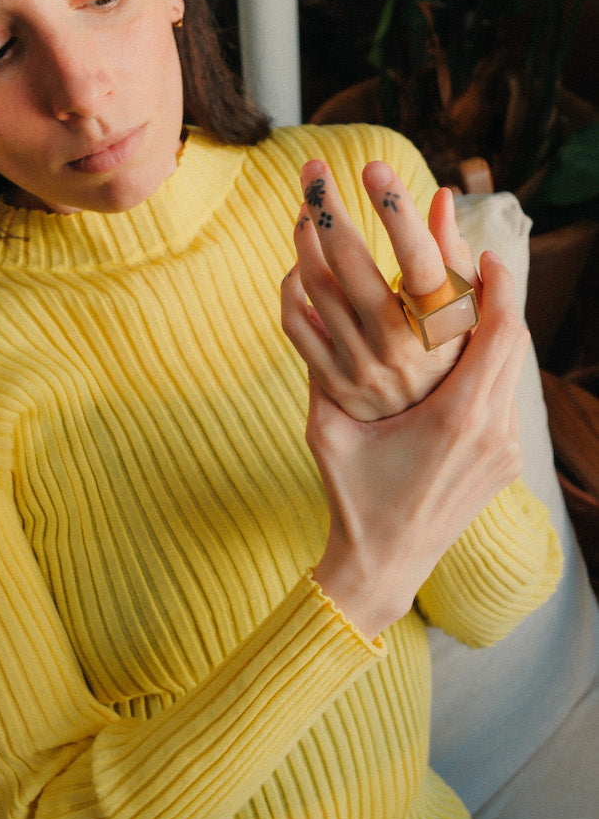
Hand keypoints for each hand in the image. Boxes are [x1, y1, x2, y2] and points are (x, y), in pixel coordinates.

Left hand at [281, 159, 478, 420]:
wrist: (427, 440)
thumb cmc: (451, 359)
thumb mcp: (467, 312)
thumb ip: (452, 256)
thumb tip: (441, 196)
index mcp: (441, 326)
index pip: (418, 259)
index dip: (396, 210)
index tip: (374, 167)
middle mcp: (398, 349)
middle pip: (350, 265)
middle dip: (326, 207)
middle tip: (313, 169)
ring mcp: (360, 368)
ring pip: (315, 288)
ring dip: (304, 240)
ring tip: (305, 213)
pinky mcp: (331, 383)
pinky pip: (296, 323)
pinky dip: (292, 287)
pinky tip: (300, 265)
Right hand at [304, 251, 529, 639]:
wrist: (384, 567)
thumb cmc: (353, 499)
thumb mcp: (326, 430)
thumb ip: (320, 369)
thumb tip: (302, 307)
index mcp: (455, 418)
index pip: (500, 331)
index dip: (498, 285)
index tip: (482, 251)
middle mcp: (492, 432)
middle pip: (516, 343)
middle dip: (500, 298)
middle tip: (477, 263)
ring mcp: (503, 451)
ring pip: (514, 370)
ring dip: (496, 332)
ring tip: (470, 305)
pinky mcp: (504, 464)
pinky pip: (506, 398)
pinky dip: (490, 368)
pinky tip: (462, 358)